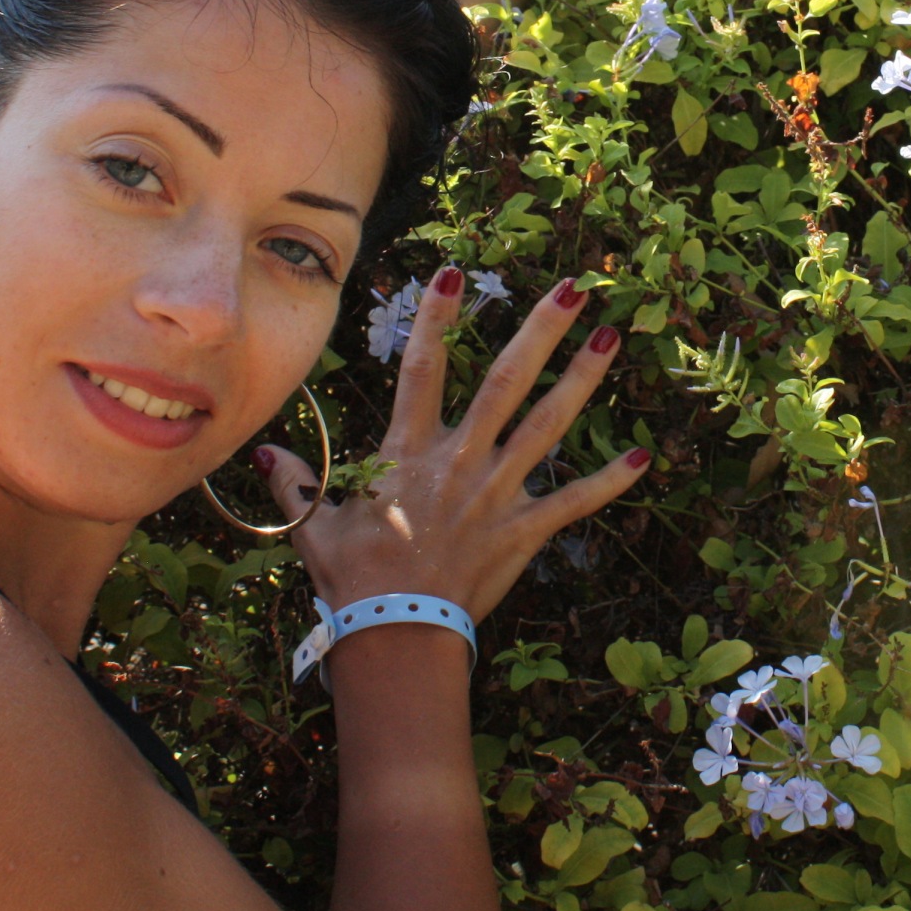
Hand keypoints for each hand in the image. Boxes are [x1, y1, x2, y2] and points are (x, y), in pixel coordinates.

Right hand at [256, 270, 645, 620]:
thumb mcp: (316, 530)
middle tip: (576, 288)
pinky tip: (644, 457)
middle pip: (506, 381)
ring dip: (582, 378)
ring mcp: (497, 492)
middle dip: (541, 330)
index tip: (457, 275)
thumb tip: (266, 456)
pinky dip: (609, 481)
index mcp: (409, 452)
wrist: (396, 635)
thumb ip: (298, 487)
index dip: (438, 320)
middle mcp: (460, 460)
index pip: (422, 369)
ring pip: (548, 423)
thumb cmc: (354, 583)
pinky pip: (573, 501)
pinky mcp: (524, 531)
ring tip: (612, 337)